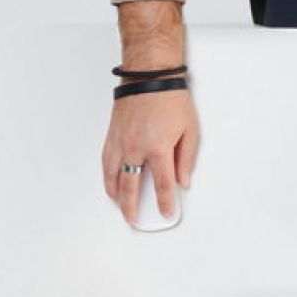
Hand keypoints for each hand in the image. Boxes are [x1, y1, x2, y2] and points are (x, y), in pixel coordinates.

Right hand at [101, 87, 198, 223]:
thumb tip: (183, 180)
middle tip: (136, 220)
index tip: (167, 213)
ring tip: (121, 207)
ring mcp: (120, 142)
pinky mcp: (112, 135)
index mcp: (158, 148)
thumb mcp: (190, 129)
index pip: (163, 185)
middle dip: (133, 208)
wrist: (149, 75)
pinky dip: (108, 177)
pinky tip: (110, 183)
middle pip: (131, 187)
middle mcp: (135, 148)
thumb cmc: (170, 98)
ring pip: (113, 177)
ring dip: (116, 195)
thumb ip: (186, 159)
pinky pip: (106, 162)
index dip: (166, 202)